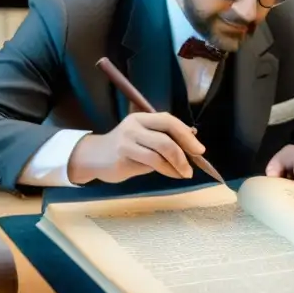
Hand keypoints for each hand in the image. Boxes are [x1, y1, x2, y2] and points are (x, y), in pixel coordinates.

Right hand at [67, 112, 204, 184]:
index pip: (168, 121)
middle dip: (184, 152)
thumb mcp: (144, 136)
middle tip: (193, 165)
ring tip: (185, 173)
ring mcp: (127, 142)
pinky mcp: (123, 158)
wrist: (94, 157)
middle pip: (166, 137)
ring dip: (177, 165)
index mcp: (142, 118)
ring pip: (160, 153)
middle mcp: (134, 126)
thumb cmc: (125, 147)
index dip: (186, 135)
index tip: (199, 149)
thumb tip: (193, 139)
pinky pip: (151, 164)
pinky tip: (173, 174)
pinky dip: (167, 170)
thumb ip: (164, 136)